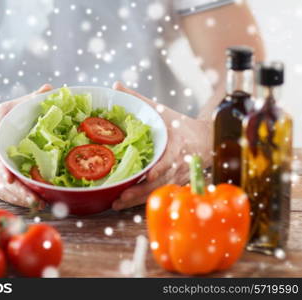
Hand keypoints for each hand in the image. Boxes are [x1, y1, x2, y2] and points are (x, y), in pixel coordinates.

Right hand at [0, 84, 52, 208]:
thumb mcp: (4, 109)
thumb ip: (26, 101)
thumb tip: (51, 89)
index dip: (0, 170)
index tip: (10, 179)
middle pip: (0, 182)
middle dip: (18, 192)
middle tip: (38, 199)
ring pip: (2, 193)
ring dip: (20, 201)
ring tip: (41, 204)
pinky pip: (4, 196)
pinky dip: (18, 201)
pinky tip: (35, 204)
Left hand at [111, 82, 211, 210]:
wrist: (204, 139)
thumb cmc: (180, 125)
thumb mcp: (161, 110)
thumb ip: (138, 99)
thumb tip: (116, 86)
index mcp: (178, 145)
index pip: (170, 158)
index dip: (161, 167)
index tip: (149, 174)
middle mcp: (179, 164)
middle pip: (160, 181)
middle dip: (140, 191)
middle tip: (120, 197)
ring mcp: (177, 176)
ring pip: (157, 191)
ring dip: (137, 200)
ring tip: (116, 204)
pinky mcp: (173, 183)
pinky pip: (157, 193)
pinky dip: (141, 200)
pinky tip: (124, 204)